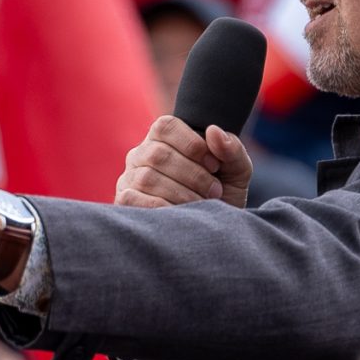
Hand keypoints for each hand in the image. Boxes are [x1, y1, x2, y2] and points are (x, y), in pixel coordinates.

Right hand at [116, 116, 252, 209]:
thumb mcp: (236, 171)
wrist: (212, 233)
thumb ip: (231, 149)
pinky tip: (181, 214)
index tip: (214, 165)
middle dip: (193, 175)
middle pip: (159, 154)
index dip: (192, 144)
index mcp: (164, 138)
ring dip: (182, 193)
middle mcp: (141, 154)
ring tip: (201, 204)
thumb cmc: (222, 195)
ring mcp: (129, 177)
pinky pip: (134, 199)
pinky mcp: (124, 200)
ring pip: (148, 178)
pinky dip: (162, 207)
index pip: (166, 126)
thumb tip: (213, 131)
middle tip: (215, 191)